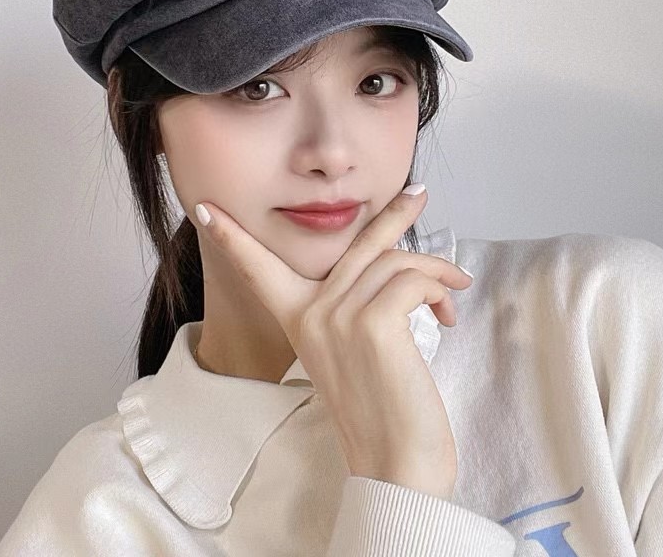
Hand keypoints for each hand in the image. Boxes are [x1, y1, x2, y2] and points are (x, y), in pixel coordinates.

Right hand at [195, 184, 471, 499]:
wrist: (397, 466)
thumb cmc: (381, 413)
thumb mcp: (350, 352)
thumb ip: (350, 309)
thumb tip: (386, 267)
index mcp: (297, 319)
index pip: (257, 268)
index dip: (232, 238)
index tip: (208, 209)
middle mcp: (312, 313)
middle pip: (357, 243)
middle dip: (392, 214)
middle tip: (417, 195)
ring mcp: (340, 317)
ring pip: (395, 261)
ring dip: (436, 270)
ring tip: (454, 286)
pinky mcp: (374, 324)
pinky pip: (412, 282)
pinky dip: (438, 289)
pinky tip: (446, 312)